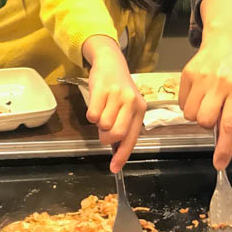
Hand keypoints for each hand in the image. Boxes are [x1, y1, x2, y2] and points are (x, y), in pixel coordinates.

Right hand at [82, 35, 145, 172]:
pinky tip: (96, 104)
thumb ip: (125, 126)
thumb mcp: (128, 106)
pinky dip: (90, 115)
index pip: (132, 138)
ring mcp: (117, 95)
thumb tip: (116, 152)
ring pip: (103, 125)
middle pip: (117, 134)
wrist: (111, 62)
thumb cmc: (119, 89)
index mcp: (140, 109)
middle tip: (103, 131)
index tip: (114, 169)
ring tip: (102, 111)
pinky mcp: (102, 89)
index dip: (122, 156)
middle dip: (106, 138)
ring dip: (98, 124)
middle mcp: (132, 102)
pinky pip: (92, 115)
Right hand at [179, 0, 231, 169]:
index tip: (219, 164)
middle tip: (213, 113)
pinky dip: (188, 104)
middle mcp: (220, 84)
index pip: (230, 124)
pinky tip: (198, 92)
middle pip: (205, 121)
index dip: (224, 147)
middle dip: (207, 124)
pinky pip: (182, 102)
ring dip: (197, 115)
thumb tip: (223, 135)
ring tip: (206, 101)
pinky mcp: (187, 74)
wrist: (225, 41)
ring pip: (190, 115)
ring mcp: (202, 79)